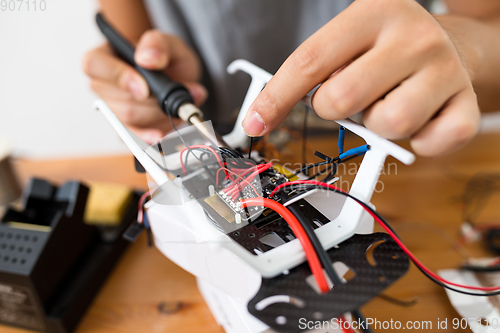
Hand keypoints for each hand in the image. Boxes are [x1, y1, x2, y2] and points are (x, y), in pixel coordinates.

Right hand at [83, 30, 206, 142]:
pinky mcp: (125, 128)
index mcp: (103, 57)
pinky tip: (163, 132)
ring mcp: (112, 109)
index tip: (145, 88)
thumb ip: (158, 44)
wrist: (175, 76)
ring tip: (178, 103)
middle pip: (120, 101)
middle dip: (154, 101)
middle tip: (177, 92)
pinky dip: (153, 134)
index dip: (119, 78)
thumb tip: (148, 58)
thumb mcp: (169, 43)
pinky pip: (135, 138)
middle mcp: (102, 85)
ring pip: (132, 120)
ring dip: (160, 115)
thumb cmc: (165, 58)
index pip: (94, 66)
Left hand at [242, 0, 479, 155]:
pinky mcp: (466, 103)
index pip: (310, 61)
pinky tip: (418, 119)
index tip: (255, 123)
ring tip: (387, 103)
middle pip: (342, 99)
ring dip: (377, 125)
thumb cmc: (388, 47)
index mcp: (373, 13)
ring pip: (386, 124)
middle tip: (349, 96)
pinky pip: (428, 144)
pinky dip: (415, 142)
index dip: (276, 97)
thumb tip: (264, 114)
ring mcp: (445, 69)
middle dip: (333, 109)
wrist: (454, 43)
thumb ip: (311, 71)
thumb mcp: (348, 40)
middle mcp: (412, 36)